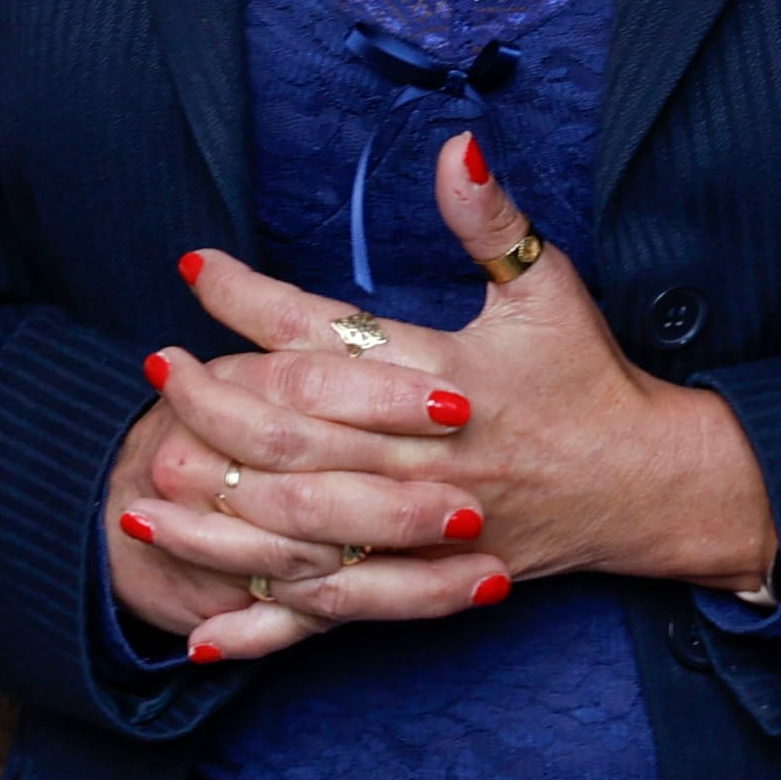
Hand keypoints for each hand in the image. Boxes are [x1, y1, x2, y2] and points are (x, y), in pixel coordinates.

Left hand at [129, 134, 776, 661]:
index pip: (326, 335)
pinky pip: (332, 613)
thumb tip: (459, 141)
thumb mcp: (547, 287)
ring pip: (298, 531)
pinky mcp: (418, 583)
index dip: (252, 300)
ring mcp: (418, 531)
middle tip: (151, 368)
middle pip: (294, 436)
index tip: (192, 267)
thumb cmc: (587, 376)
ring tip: (135, 500)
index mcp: (444, 379)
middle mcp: (423, 459)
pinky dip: (265, 627)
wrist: (645, 486)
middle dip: (210, 407)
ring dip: (213, 522)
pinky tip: (198, 638)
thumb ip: (492, 219)